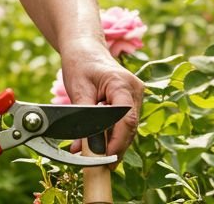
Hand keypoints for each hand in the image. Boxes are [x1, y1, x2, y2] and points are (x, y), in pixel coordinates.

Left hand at [61, 43, 144, 162]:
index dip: (117, 143)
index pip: (126, 120)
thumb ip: (86, 120)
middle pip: (129, 127)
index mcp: (123, 84)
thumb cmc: (80, 63)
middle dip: (113, 148)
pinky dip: (109, 134)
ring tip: (89, 155)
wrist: (84, 48)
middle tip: (97, 166)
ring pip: (126, 128)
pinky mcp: (130, 101)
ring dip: (109, 143)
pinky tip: (94, 144)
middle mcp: (134, 90)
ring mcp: (134, 96)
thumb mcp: (79, 90)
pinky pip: (122, 122)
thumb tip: (89, 150)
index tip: (104, 160)